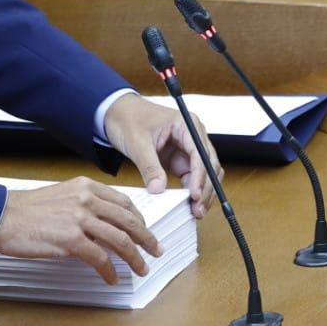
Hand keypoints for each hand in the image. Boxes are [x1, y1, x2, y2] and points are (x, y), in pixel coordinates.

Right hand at [0, 177, 161, 283]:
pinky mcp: (71, 239)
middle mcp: (87, 199)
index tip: (145, 231)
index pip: (124, 202)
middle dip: (147, 239)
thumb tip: (104, 225)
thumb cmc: (26, 209)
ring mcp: (80, 219)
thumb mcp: (61, 195)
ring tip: (140, 269)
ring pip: (121, 240)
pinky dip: (110, 270)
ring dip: (135, 258)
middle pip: (129, 221)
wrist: (2, 215)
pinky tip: (112, 277)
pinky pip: (100, 258)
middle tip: (155, 251)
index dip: (140, 220)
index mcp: (86, 187)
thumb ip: (84, 205)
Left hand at [102, 93, 221, 219]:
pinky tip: (189, 205)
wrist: (117, 113)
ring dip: (203, 191)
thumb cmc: (128, 118)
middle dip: (205, 188)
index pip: (201, 153)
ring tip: (196, 211)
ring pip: (205, 174)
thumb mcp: (137, 142)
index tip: (195, 195)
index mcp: (186, 124)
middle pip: (209, 165)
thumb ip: (149, 166)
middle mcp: (192, 136)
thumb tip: (158, 189)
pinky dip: (192, 191)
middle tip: (198, 209)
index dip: (200, 176)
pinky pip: (192, 177)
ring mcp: (188, 148)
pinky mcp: (181, 159)